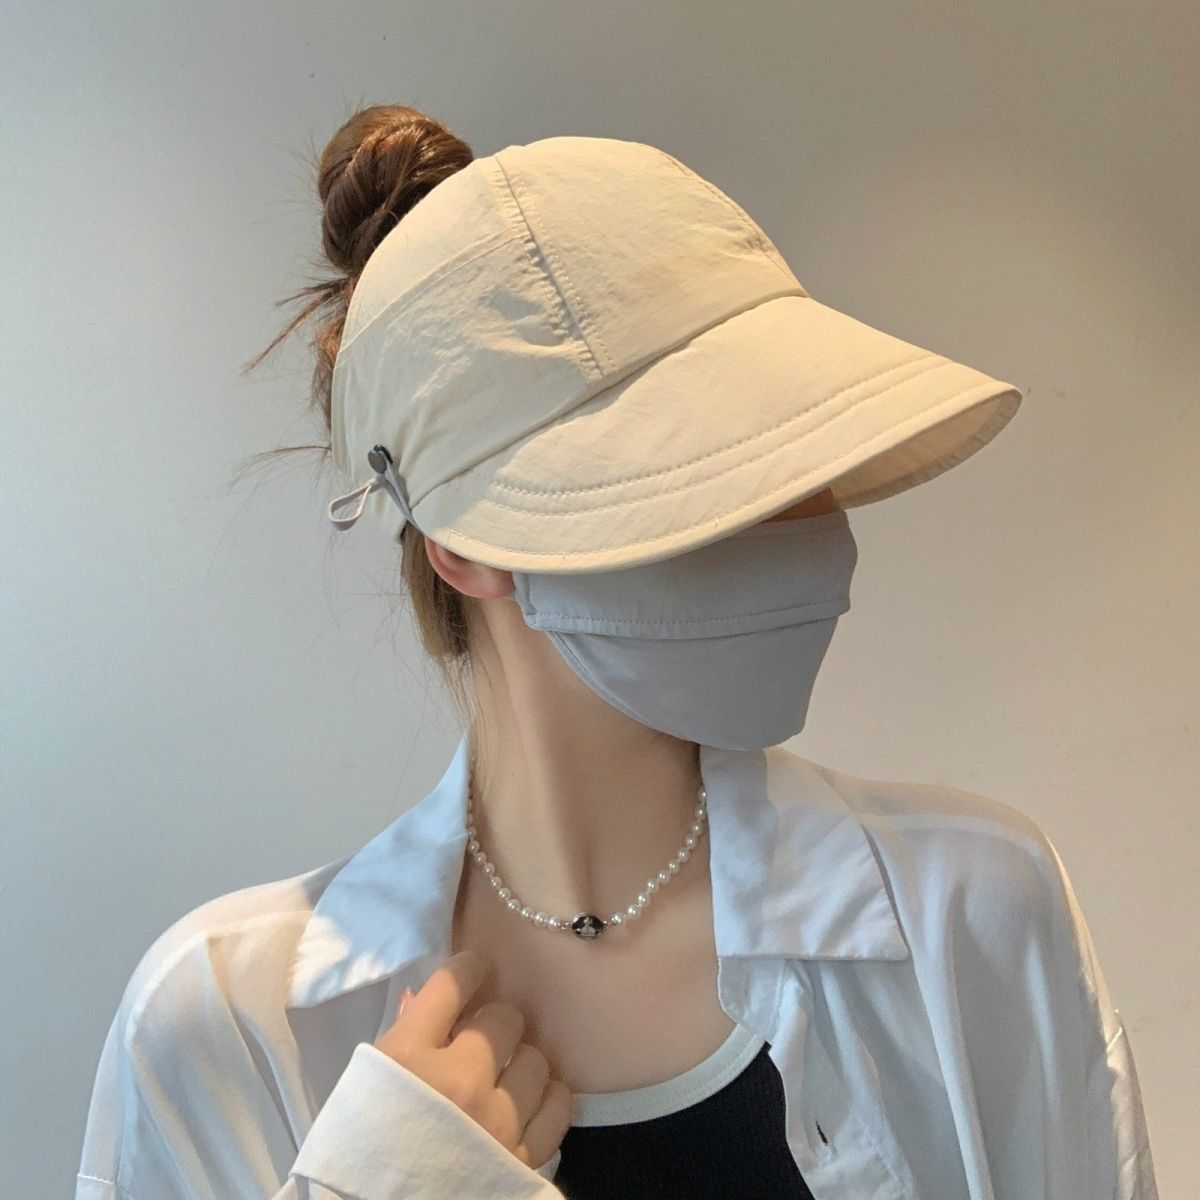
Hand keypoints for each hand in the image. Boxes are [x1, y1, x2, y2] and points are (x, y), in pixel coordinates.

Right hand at [373, 948, 573, 1171]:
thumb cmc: (360, 1153)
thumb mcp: (366, 1088)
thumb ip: (400, 1039)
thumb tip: (423, 998)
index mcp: (406, 1057)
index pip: (452, 984)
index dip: (469, 969)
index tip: (475, 970)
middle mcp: (457, 1080)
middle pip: (504, 1018)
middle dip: (496, 1022)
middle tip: (485, 1037)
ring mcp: (494, 1120)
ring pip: (536, 1058)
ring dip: (522, 1062)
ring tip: (507, 1076)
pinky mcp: (522, 1158)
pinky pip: (558, 1104)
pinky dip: (547, 1097)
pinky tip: (531, 1102)